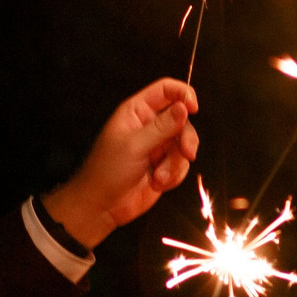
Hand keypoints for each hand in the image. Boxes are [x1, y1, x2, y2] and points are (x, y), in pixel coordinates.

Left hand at [46, 79, 200, 246]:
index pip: (165, 90)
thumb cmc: (108, 171)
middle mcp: (150, 126)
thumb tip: (184, 107)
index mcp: (137, 113)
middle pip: (183, 120)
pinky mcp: (166, 165)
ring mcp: (159, 146)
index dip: (182, 94)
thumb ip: (162, 127)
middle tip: (186, 153)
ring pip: (185, 145)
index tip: (193, 109)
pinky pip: (183, 164)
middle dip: (185, 139)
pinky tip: (158, 183)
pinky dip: (174, 176)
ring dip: (176, 164)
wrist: (102, 206)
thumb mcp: (135, 146)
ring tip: (159, 177)